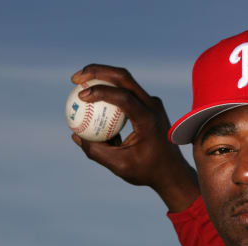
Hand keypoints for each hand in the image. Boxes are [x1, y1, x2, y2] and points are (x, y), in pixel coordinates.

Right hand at [71, 64, 198, 211]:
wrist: (172, 171)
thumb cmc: (148, 171)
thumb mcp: (120, 166)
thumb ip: (97, 152)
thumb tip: (75, 135)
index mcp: (148, 119)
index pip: (123, 97)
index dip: (101, 91)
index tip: (81, 95)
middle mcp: (153, 106)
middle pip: (124, 78)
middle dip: (97, 72)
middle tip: (75, 78)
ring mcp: (153, 103)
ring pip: (125, 81)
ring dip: (102, 77)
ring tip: (79, 83)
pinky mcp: (149, 105)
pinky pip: (127, 92)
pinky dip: (109, 91)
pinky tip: (92, 98)